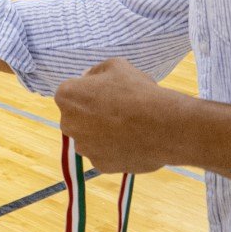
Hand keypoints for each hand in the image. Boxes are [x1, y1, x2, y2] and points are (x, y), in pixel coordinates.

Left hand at [53, 58, 188, 175]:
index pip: (70, 93)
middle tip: (116, 110)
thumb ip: (95, 71)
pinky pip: (103, 154)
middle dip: (90, 114)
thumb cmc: (137, 91)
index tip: (106, 93)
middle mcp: (69, 123)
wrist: (163, 126)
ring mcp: (84, 147)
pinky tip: (130, 141)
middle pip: (76, 117)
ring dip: (101, 133)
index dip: (89, 92)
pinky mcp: (100, 165)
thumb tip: (86, 78)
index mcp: (67, 96)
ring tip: (127, 126)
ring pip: (88, 138)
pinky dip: (113, 150)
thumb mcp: (116, 65)